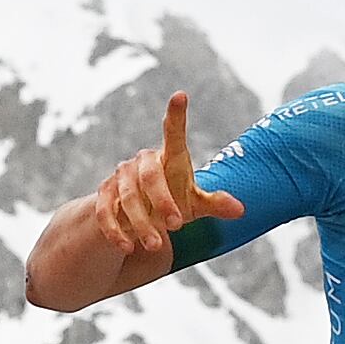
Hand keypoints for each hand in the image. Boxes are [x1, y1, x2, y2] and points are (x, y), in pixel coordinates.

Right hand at [80, 91, 244, 264]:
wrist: (138, 216)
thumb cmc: (173, 204)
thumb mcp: (195, 205)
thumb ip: (214, 204)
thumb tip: (240, 210)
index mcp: (168, 158)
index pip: (173, 135)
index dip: (175, 115)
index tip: (180, 95)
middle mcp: (142, 163)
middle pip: (150, 176)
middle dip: (163, 201)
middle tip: (176, 225)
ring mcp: (120, 178)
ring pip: (127, 197)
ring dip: (141, 223)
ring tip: (156, 245)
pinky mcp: (104, 196)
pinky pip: (105, 211)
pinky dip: (115, 230)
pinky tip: (127, 247)